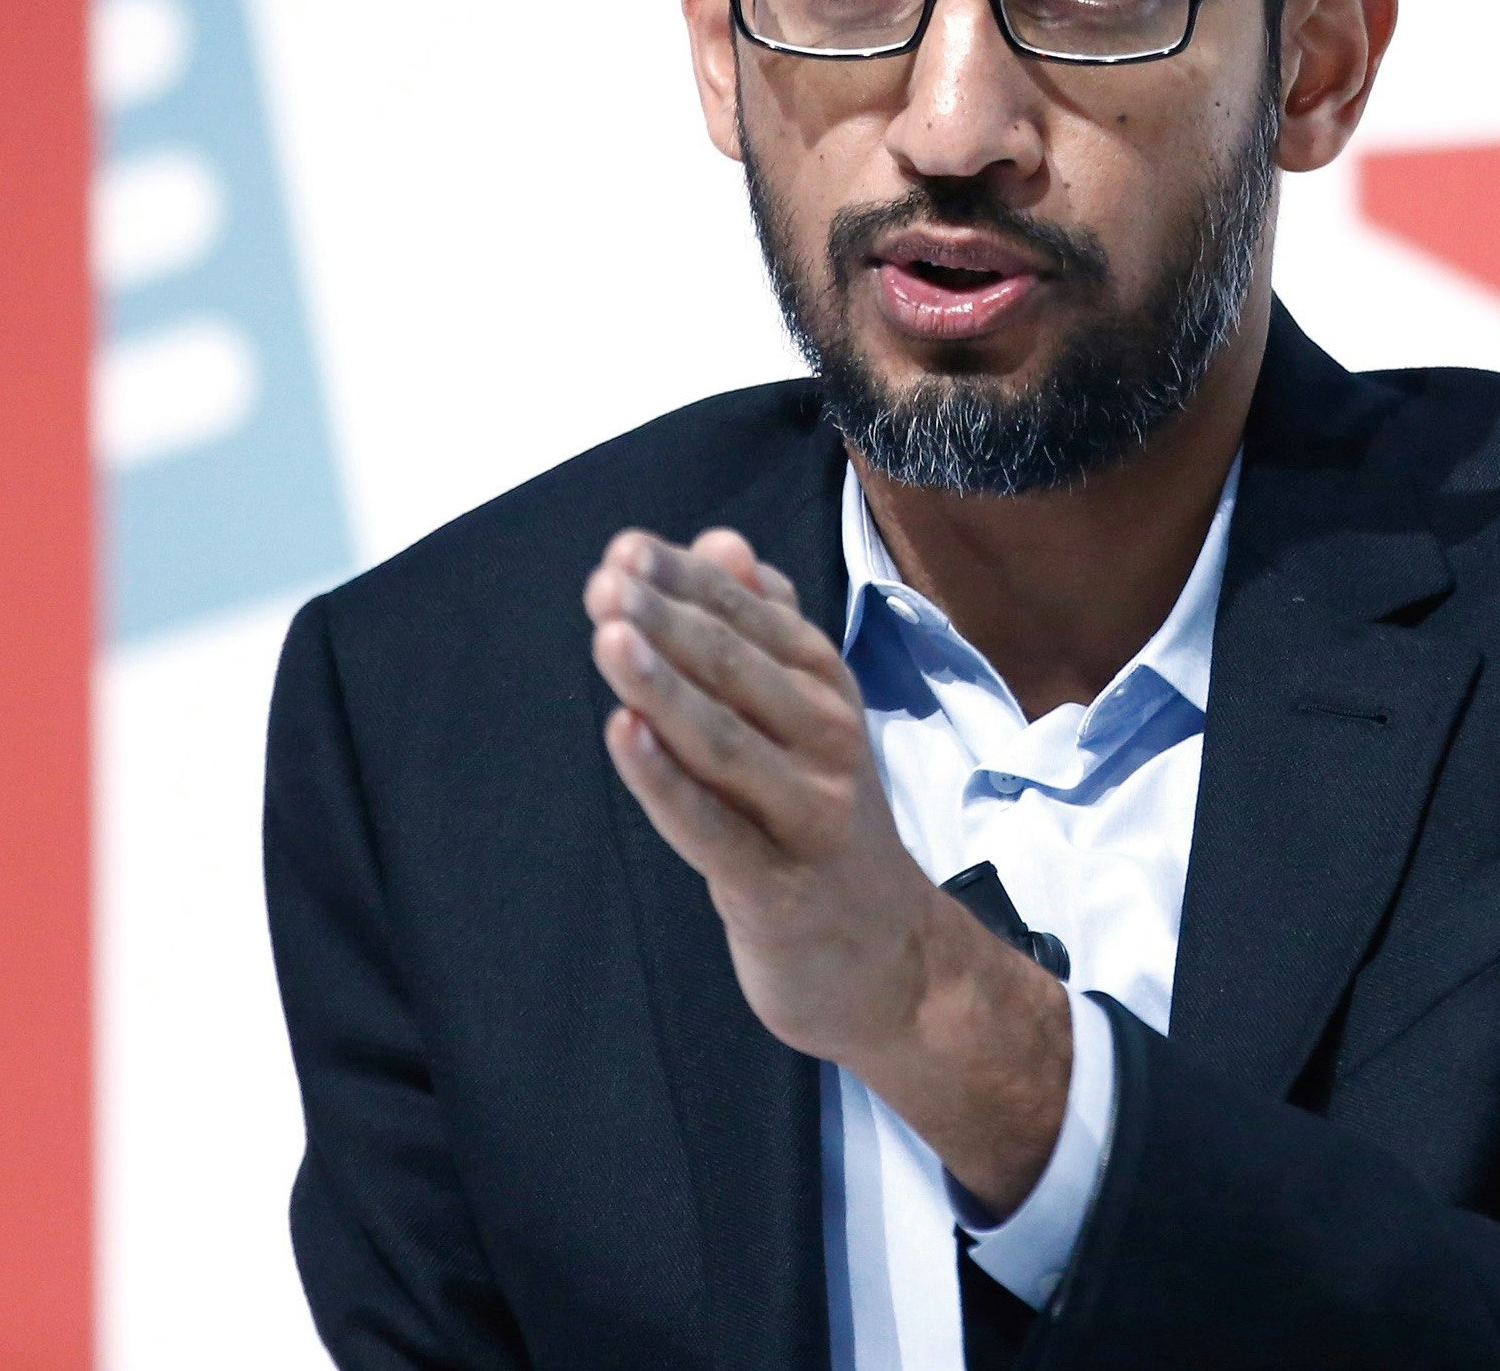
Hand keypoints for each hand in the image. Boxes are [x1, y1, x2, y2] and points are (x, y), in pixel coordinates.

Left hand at [585, 528, 1069, 1212]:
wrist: (893, 958)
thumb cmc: (824, 821)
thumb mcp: (808, 715)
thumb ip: (765, 626)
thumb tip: (721, 541)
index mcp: (825, 687)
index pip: (750, 618)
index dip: (686, 582)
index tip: (623, 550)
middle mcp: (827, 739)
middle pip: (736, 668)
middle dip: (668, 620)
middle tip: (606, 583)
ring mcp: (808, 812)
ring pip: (725, 740)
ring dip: (665, 686)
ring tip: (610, 638)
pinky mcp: (778, 887)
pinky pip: (714, 828)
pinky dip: (666, 782)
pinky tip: (623, 735)